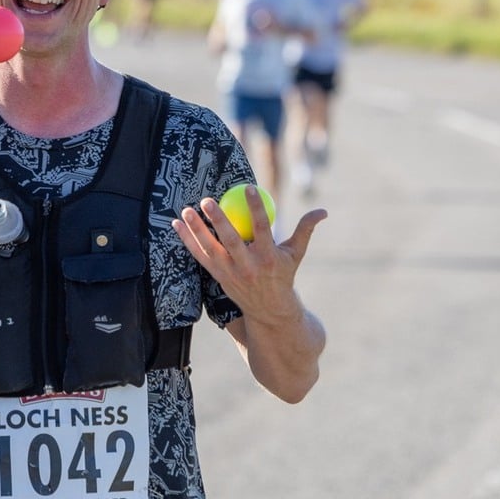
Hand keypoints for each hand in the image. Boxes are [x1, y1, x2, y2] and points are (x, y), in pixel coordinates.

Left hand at [172, 191, 326, 320]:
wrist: (269, 311)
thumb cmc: (282, 275)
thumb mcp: (295, 254)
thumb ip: (305, 230)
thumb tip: (323, 211)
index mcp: (269, 257)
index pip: (262, 228)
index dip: (256, 208)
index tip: (248, 187)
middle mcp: (248, 266)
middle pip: (230, 240)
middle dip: (218, 221)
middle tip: (207, 200)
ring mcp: (230, 273)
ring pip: (210, 249)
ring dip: (196, 230)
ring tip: (186, 210)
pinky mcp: (217, 276)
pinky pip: (199, 256)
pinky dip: (186, 241)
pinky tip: (176, 225)